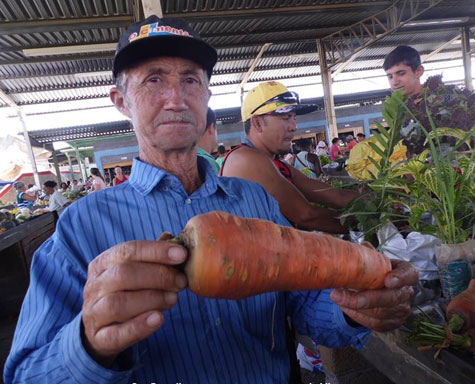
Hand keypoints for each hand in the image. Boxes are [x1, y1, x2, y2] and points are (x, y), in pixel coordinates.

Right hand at [82, 240, 187, 366]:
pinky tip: (159, 318)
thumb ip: (152, 256)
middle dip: (158, 276)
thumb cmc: (125, 293)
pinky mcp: (100, 338)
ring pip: (118, 303)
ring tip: (173, 299)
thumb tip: (173, 238)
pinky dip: (140, 326)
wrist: (101, 330)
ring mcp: (94, 313)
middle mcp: (94, 285)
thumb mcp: (135, 271)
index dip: (156, 251)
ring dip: (152, 299)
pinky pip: (117, 333)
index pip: (128, 250)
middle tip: (181, 282)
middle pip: (123, 274)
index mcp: (103, 263)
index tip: (182, 254)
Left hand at [330, 259, 418, 331]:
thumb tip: (361, 248)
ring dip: (355, 307)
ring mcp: (401, 310)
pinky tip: (345, 306)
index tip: (387, 280)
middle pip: (391, 298)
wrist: (372, 288)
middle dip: (365, 298)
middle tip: (339, 294)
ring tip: (337, 297)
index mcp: (406, 272)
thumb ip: (367, 253)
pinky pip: (375, 323)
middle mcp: (406, 293)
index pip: (410, 274)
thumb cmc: (374, 271)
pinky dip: (357, 316)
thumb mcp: (373, 259)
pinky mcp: (392, 323)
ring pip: (380, 314)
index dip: (401, 278)